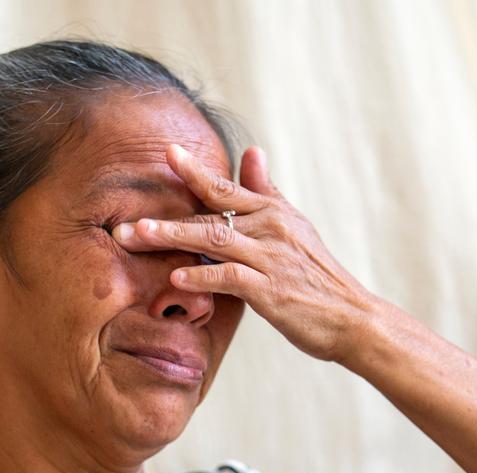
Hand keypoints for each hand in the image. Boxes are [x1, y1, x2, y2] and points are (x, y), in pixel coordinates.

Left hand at [112, 143, 371, 362]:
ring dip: (173, 236)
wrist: (352, 317)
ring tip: (137, 235)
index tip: (165, 153)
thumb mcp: (294, 226)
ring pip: (214, 240)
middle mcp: (270, 229)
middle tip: (124, 219)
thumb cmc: (317, 276)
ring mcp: (270, 259)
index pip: (226, 187)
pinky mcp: (271, 291)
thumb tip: (252, 151)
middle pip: (210, 213)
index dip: (194, 172)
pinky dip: (202, 276)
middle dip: (165, 215)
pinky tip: (175, 277)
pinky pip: (230, 278)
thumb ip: (267, 191)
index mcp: (272, 212)